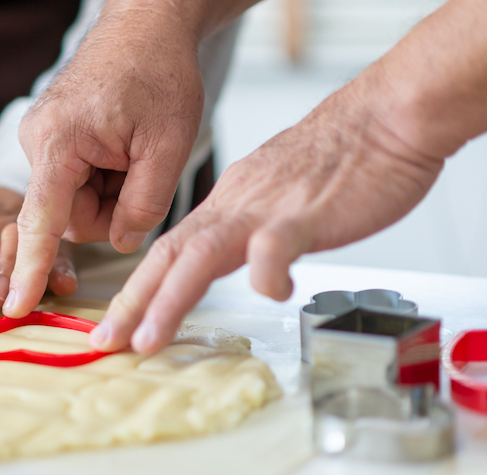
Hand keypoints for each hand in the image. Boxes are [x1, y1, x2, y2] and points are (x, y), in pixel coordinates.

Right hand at [2, 3, 205, 317]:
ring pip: (74, 201)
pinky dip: (104, 177)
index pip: (41, 220)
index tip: (16, 304)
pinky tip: (122, 148)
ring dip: (111, 192)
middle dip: (111, 208)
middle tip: (143, 170)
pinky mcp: (49, 139)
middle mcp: (37, 141)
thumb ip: (144, 206)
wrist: (147, 26)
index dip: (31, 267)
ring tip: (134, 152)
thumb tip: (122, 243)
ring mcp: (40, 139)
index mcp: (59, 142)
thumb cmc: (159, 73)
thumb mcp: (168, 146)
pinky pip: (74, 181)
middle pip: (69, 215)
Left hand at [90, 70, 444, 353]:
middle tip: (106, 340)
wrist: (386, 117)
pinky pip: (277, 243)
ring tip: (148, 339)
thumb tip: (233, 261)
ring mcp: (267, 210)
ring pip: (203, 254)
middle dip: (132, 302)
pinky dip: (266, 272)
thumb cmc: (340, 161)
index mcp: (227, 207)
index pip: (168, 251)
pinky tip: (271, 293)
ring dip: (170, 299)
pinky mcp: (306, 213)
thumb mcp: (274, 199)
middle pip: (169, 254)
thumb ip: (248, 229)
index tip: (115, 325)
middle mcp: (235, 208)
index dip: (137, 290)